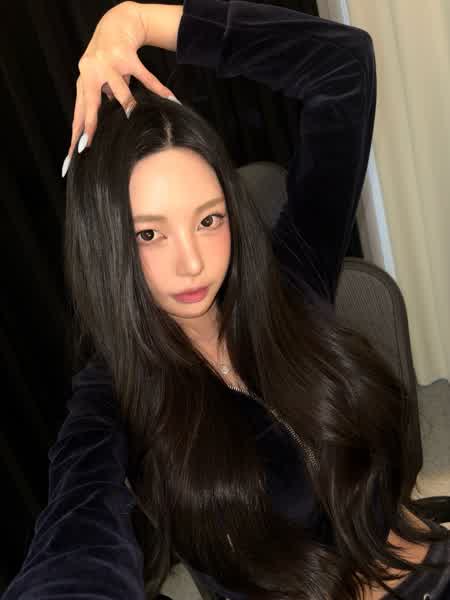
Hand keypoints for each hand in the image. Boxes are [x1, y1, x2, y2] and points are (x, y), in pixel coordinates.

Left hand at [66, 1, 172, 161]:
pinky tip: (170, 98)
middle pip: (90, 104)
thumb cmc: (108, 55)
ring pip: (120, 90)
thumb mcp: (99, 78)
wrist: (118, 22)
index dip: (76, 134)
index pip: (79, 114)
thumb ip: (100, 98)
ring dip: (128, 103)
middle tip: (87, 145)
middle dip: (89, 126)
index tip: (75, 154)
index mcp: (84, 81)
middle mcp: (92, 72)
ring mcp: (109, 63)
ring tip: (132, 116)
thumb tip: (101, 123)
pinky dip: (159, 89)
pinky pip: (145, 77)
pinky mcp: (127, 55)